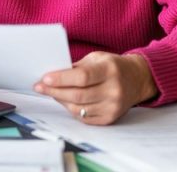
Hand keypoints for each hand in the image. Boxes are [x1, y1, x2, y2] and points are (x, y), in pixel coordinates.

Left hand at [33, 52, 156, 124]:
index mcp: (110, 70)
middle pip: (77, 95)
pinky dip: (71, 109)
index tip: (44, 78)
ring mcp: (113, 107)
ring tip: (51, 93)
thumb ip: (76, 67)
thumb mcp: (96, 58)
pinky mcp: (110, 118)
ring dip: (60, 100)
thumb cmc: (112, 66)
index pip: (81, 77)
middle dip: (54, 91)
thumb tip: (51, 76)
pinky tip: (65, 101)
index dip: (61, 79)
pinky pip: (83, 117)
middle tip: (39, 87)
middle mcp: (113, 90)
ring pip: (78, 108)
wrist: (136, 79)